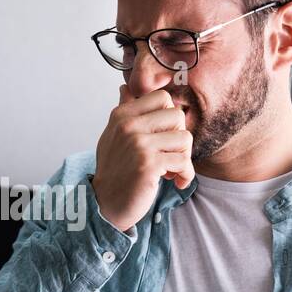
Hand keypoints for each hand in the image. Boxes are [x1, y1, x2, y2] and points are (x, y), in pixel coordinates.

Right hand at [91, 86, 193, 231]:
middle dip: (179, 138)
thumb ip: (124, 111)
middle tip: (170, 155)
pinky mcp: (149, 165)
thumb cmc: (114, 170)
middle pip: (177, 115)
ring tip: (171, 169)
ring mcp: (138, 145)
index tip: (164, 135)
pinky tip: (176, 181)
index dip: (170, 117)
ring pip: (185, 138)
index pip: (162, 97)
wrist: (105, 204)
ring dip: (184, 157)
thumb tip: (126, 87)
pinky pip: (184, 162)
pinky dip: (185, 174)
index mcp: (122, 115)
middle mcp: (129, 126)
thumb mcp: (113, 136)